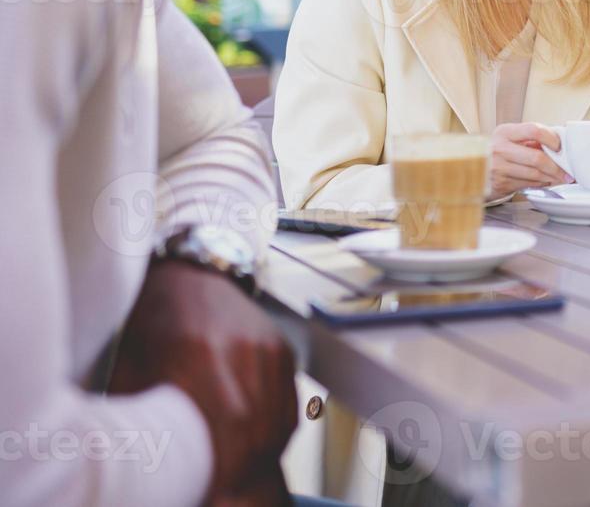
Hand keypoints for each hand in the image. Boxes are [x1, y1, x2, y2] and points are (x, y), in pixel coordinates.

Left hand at [108, 261, 297, 498]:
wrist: (190, 272)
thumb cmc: (152, 323)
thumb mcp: (132, 367)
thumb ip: (142, 413)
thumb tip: (145, 464)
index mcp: (196, 354)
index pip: (225, 428)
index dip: (222, 467)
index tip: (211, 488)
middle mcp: (240, 348)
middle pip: (255, 429)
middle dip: (241, 468)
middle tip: (225, 488)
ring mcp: (266, 348)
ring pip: (276, 421)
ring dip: (259, 456)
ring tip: (241, 474)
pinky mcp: (281, 349)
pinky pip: (288, 405)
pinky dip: (275, 433)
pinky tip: (257, 447)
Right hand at [488, 121, 572, 196]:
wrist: (473, 169)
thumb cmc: (498, 151)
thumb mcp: (510, 138)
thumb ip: (531, 139)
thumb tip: (560, 142)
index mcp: (504, 132)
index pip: (533, 130)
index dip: (551, 138)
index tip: (559, 146)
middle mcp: (499, 149)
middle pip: (537, 158)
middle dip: (556, 167)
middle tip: (567, 172)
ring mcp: (499, 168)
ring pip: (534, 174)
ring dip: (552, 177)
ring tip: (560, 177)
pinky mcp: (501, 184)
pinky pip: (528, 184)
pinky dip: (541, 183)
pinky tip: (545, 181)